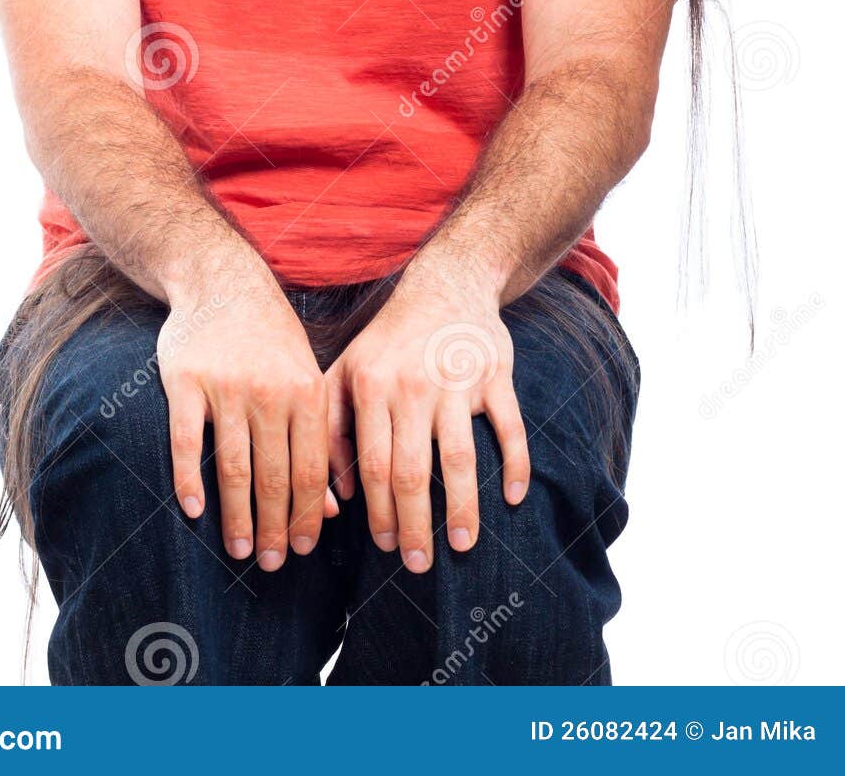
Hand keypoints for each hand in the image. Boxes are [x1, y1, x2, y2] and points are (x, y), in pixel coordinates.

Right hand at [156, 269, 338, 570]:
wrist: (223, 280)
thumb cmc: (272, 339)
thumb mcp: (307, 378)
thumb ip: (320, 440)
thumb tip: (331, 510)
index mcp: (306, 392)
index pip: (311, 469)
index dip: (308, 515)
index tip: (302, 550)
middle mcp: (269, 392)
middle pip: (273, 476)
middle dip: (275, 527)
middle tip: (272, 564)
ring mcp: (225, 387)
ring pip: (232, 467)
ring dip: (237, 516)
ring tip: (241, 550)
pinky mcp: (185, 382)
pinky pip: (185, 441)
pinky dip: (188, 479)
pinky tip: (193, 510)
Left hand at [323, 261, 529, 570]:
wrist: (446, 284)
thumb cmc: (388, 338)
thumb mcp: (346, 369)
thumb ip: (332, 427)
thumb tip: (340, 494)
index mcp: (372, 387)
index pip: (374, 465)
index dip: (379, 512)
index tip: (384, 547)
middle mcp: (412, 386)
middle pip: (413, 472)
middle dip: (415, 526)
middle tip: (419, 564)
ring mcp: (457, 382)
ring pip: (459, 459)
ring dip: (462, 509)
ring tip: (462, 545)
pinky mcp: (495, 376)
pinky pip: (509, 428)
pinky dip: (515, 464)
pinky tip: (513, 498)